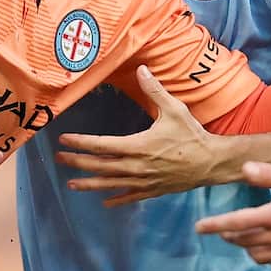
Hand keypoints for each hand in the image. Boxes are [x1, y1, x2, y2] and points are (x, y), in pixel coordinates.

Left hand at [56, 65, 235, 206]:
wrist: (212, 162)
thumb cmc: (192, 134)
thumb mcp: (174, 109)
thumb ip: (154, 90)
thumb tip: (142, 68)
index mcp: (138, 146)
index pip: (102, 144)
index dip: (80, 142)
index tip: (63, 140)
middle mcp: (137, 166)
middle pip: (101, 166)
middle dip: (78, 162)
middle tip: (59, 159)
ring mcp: (144, 181)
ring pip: (111, 184)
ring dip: (89, 184)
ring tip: (71, 185)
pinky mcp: (153, 190)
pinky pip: (130, 196)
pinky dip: (116, 198)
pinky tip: (105, 201)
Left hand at [195, 162, 270, 270]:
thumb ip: (270, 174)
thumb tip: (244, 169)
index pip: (237, 223)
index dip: (215, 225)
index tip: (198, 228)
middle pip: (244, 242)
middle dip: (230, 236)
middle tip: (224, 229)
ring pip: (259, 257)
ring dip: (249, 247)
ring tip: (249, 236)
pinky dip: (270, 259)